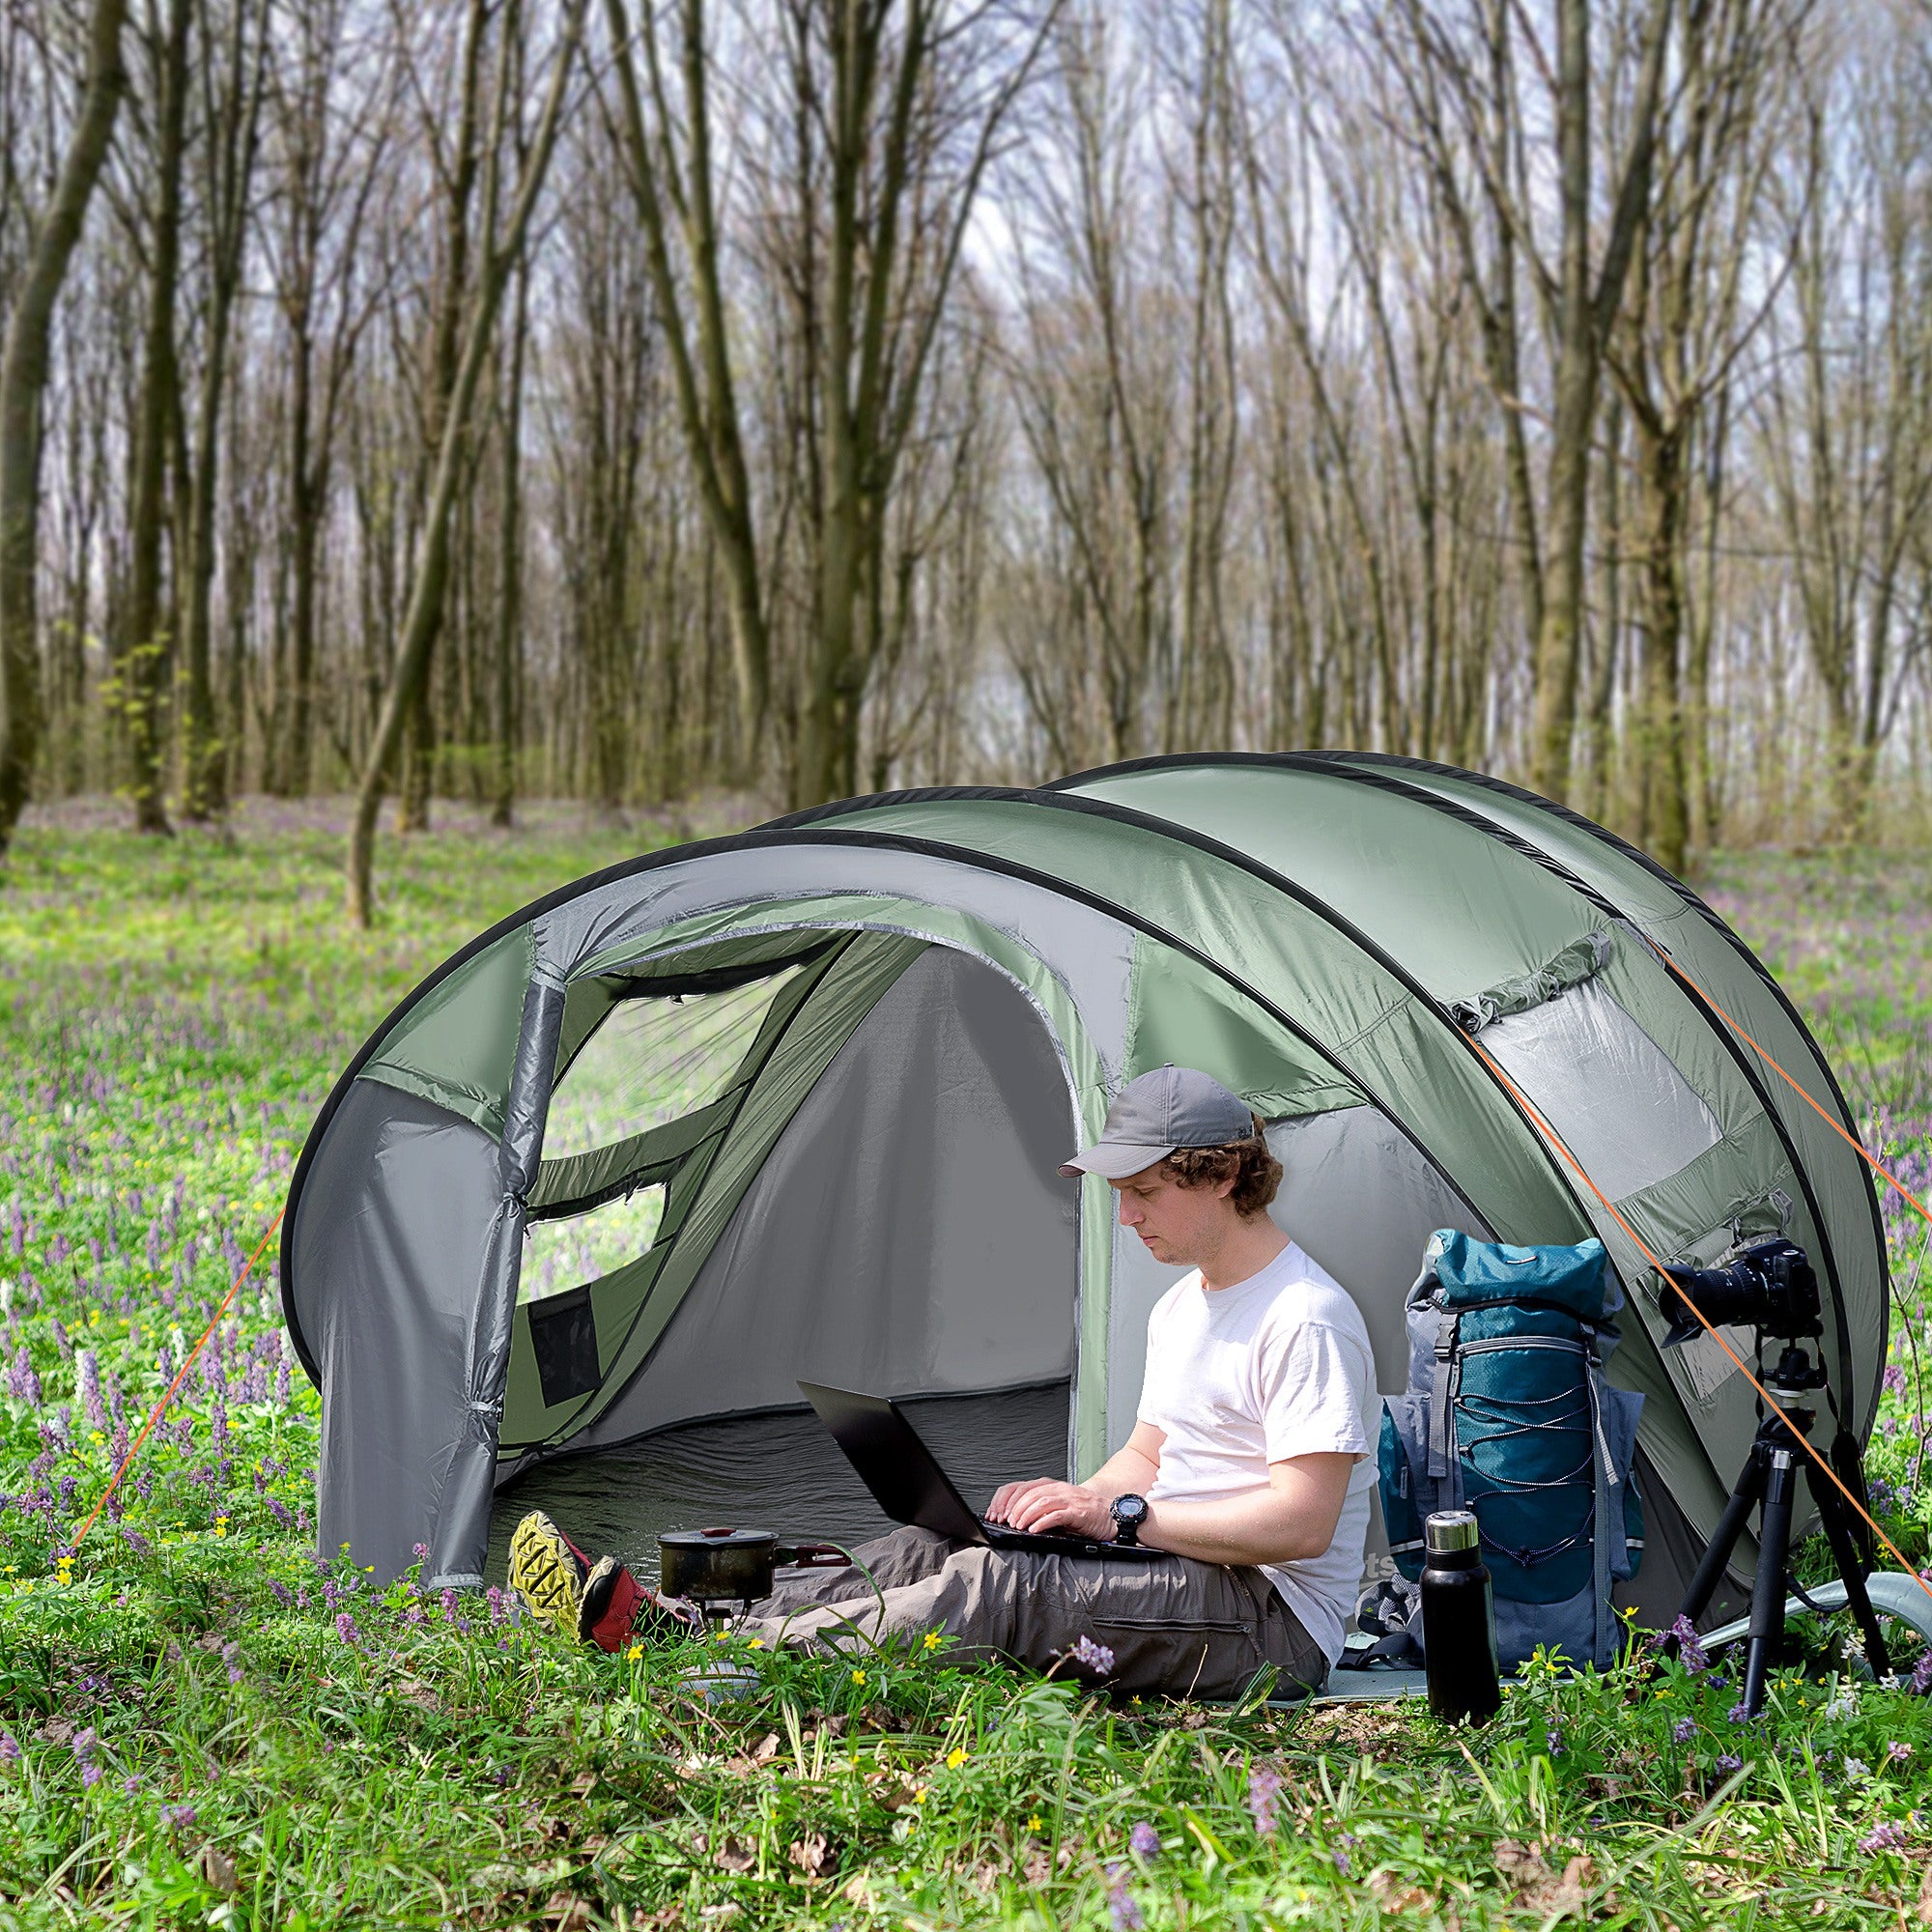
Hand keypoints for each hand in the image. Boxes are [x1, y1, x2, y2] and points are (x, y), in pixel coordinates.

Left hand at [985, 1477, 1114, 1539]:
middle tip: (1004, 1522)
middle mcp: (1057, 1488)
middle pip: (1027, 1493)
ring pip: (1040, 1501)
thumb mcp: (1056, 1505)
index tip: (995, 1513)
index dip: (1004, 1500)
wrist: (1110, 1513)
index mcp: (1048, 1485)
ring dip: (1025, 1514)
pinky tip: (1034, 1530)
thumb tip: (1012, 1518)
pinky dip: (1042, 1522)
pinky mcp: (1077, 1511)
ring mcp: (1068, 1498)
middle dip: (1012, 1508)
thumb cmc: (1082, 1511)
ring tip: (1017, 1526)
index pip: (1019, 1487)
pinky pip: (1057, 1514)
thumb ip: (1038, 1507)